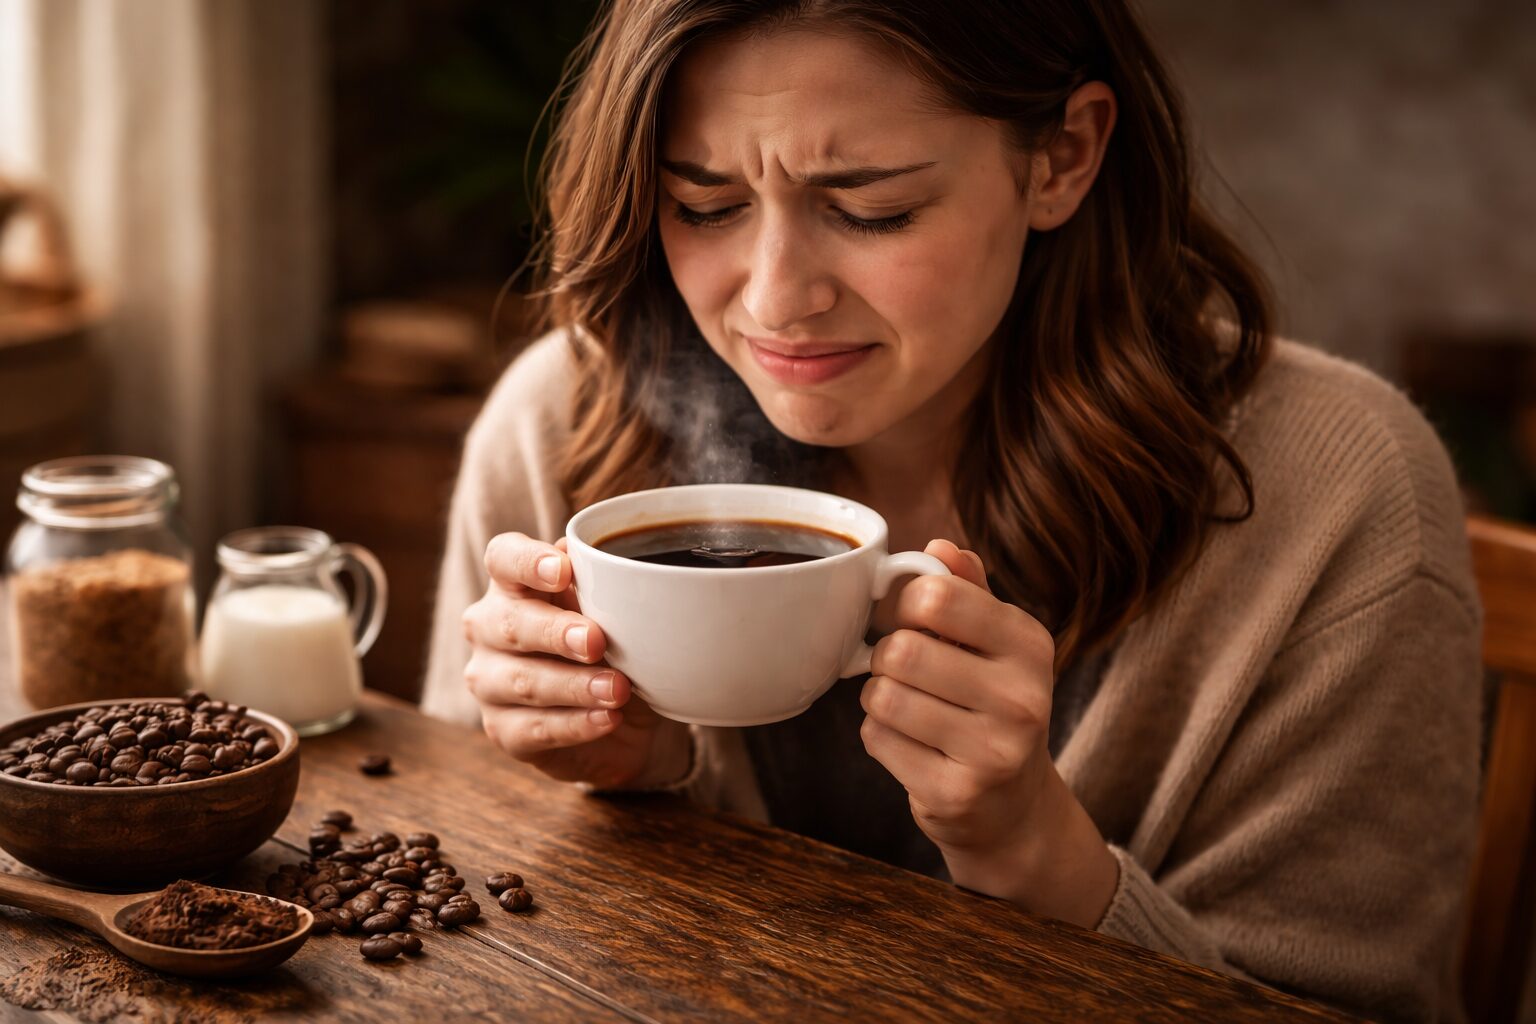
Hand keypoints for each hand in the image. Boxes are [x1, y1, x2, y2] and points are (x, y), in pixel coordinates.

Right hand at [461, 533, 689, 789]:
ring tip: (618, 689)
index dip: (527, 561)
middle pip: (509, 623)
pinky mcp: (503, 730)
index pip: (503, 559)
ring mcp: (489, 681)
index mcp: (513, 584)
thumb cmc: (612, 645)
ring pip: (522, 681)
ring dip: (574, 686)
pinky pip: (533, 729)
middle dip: (554, 632)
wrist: (623, 715)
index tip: (563, 570)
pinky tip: (606, 719)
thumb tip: (612, 562)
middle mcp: (489, 628)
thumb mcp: (618, 613)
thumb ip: (609, 587)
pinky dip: (574, 725)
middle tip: (596, 641)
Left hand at [860, 539, 1116, 925]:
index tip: (914, 620)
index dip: (905, 604)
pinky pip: (877, 740)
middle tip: (904, 670)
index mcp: (1030, 645)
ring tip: (908, 707)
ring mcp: (992, 751)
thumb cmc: (993, 708)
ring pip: (883, 696)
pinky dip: (879, 737)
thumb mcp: (994, 644)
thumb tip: (939, 546)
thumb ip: (967, 591)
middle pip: (901, 651)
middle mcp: (1022, 698)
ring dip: (879, 698)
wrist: (1013, 808)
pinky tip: (910, 744)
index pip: (936, 595)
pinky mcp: (955, 793)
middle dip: (887, 657)